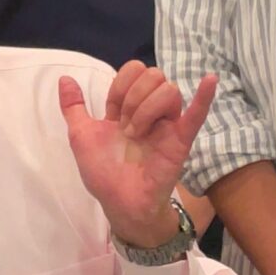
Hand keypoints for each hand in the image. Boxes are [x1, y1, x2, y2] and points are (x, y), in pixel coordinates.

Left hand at [58, 63, 218, 249]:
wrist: (119, 202)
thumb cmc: (103, 172)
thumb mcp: (81, 136)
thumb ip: (73, 107)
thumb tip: (64, 79)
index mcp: (129, 106)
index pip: (133, 72)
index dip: (120, 85)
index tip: (111, 112)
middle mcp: (151, 110)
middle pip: (153, 75)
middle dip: (134, 96)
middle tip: (126, 126)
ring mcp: (168, 124)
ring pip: (169, 91)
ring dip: (147, 109)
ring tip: (137, 134)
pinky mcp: (180, 140)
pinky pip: (196, 115)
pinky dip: (204, 97)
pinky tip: (211, 80)